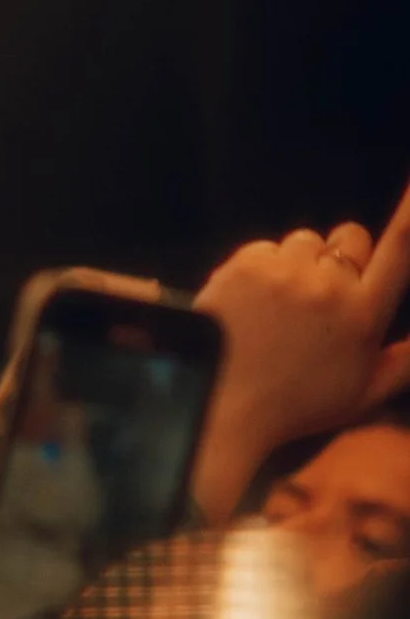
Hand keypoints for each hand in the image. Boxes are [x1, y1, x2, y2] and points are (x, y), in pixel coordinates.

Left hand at [191, 175, 409, 518]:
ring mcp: (285, 271)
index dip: (409, 215)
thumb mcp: (364, 393)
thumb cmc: (299, 403)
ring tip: (285, 307)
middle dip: (345, 256)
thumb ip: (404, 362)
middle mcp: (328, 286)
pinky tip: (256, 304)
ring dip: (302, 263)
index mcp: (363, 316)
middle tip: (326, 294)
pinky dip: (265, 268)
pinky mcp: (246, 262)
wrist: (226, 403)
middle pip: (350, 236)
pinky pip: (266, 248)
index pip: (398, 251)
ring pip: (305, 241)